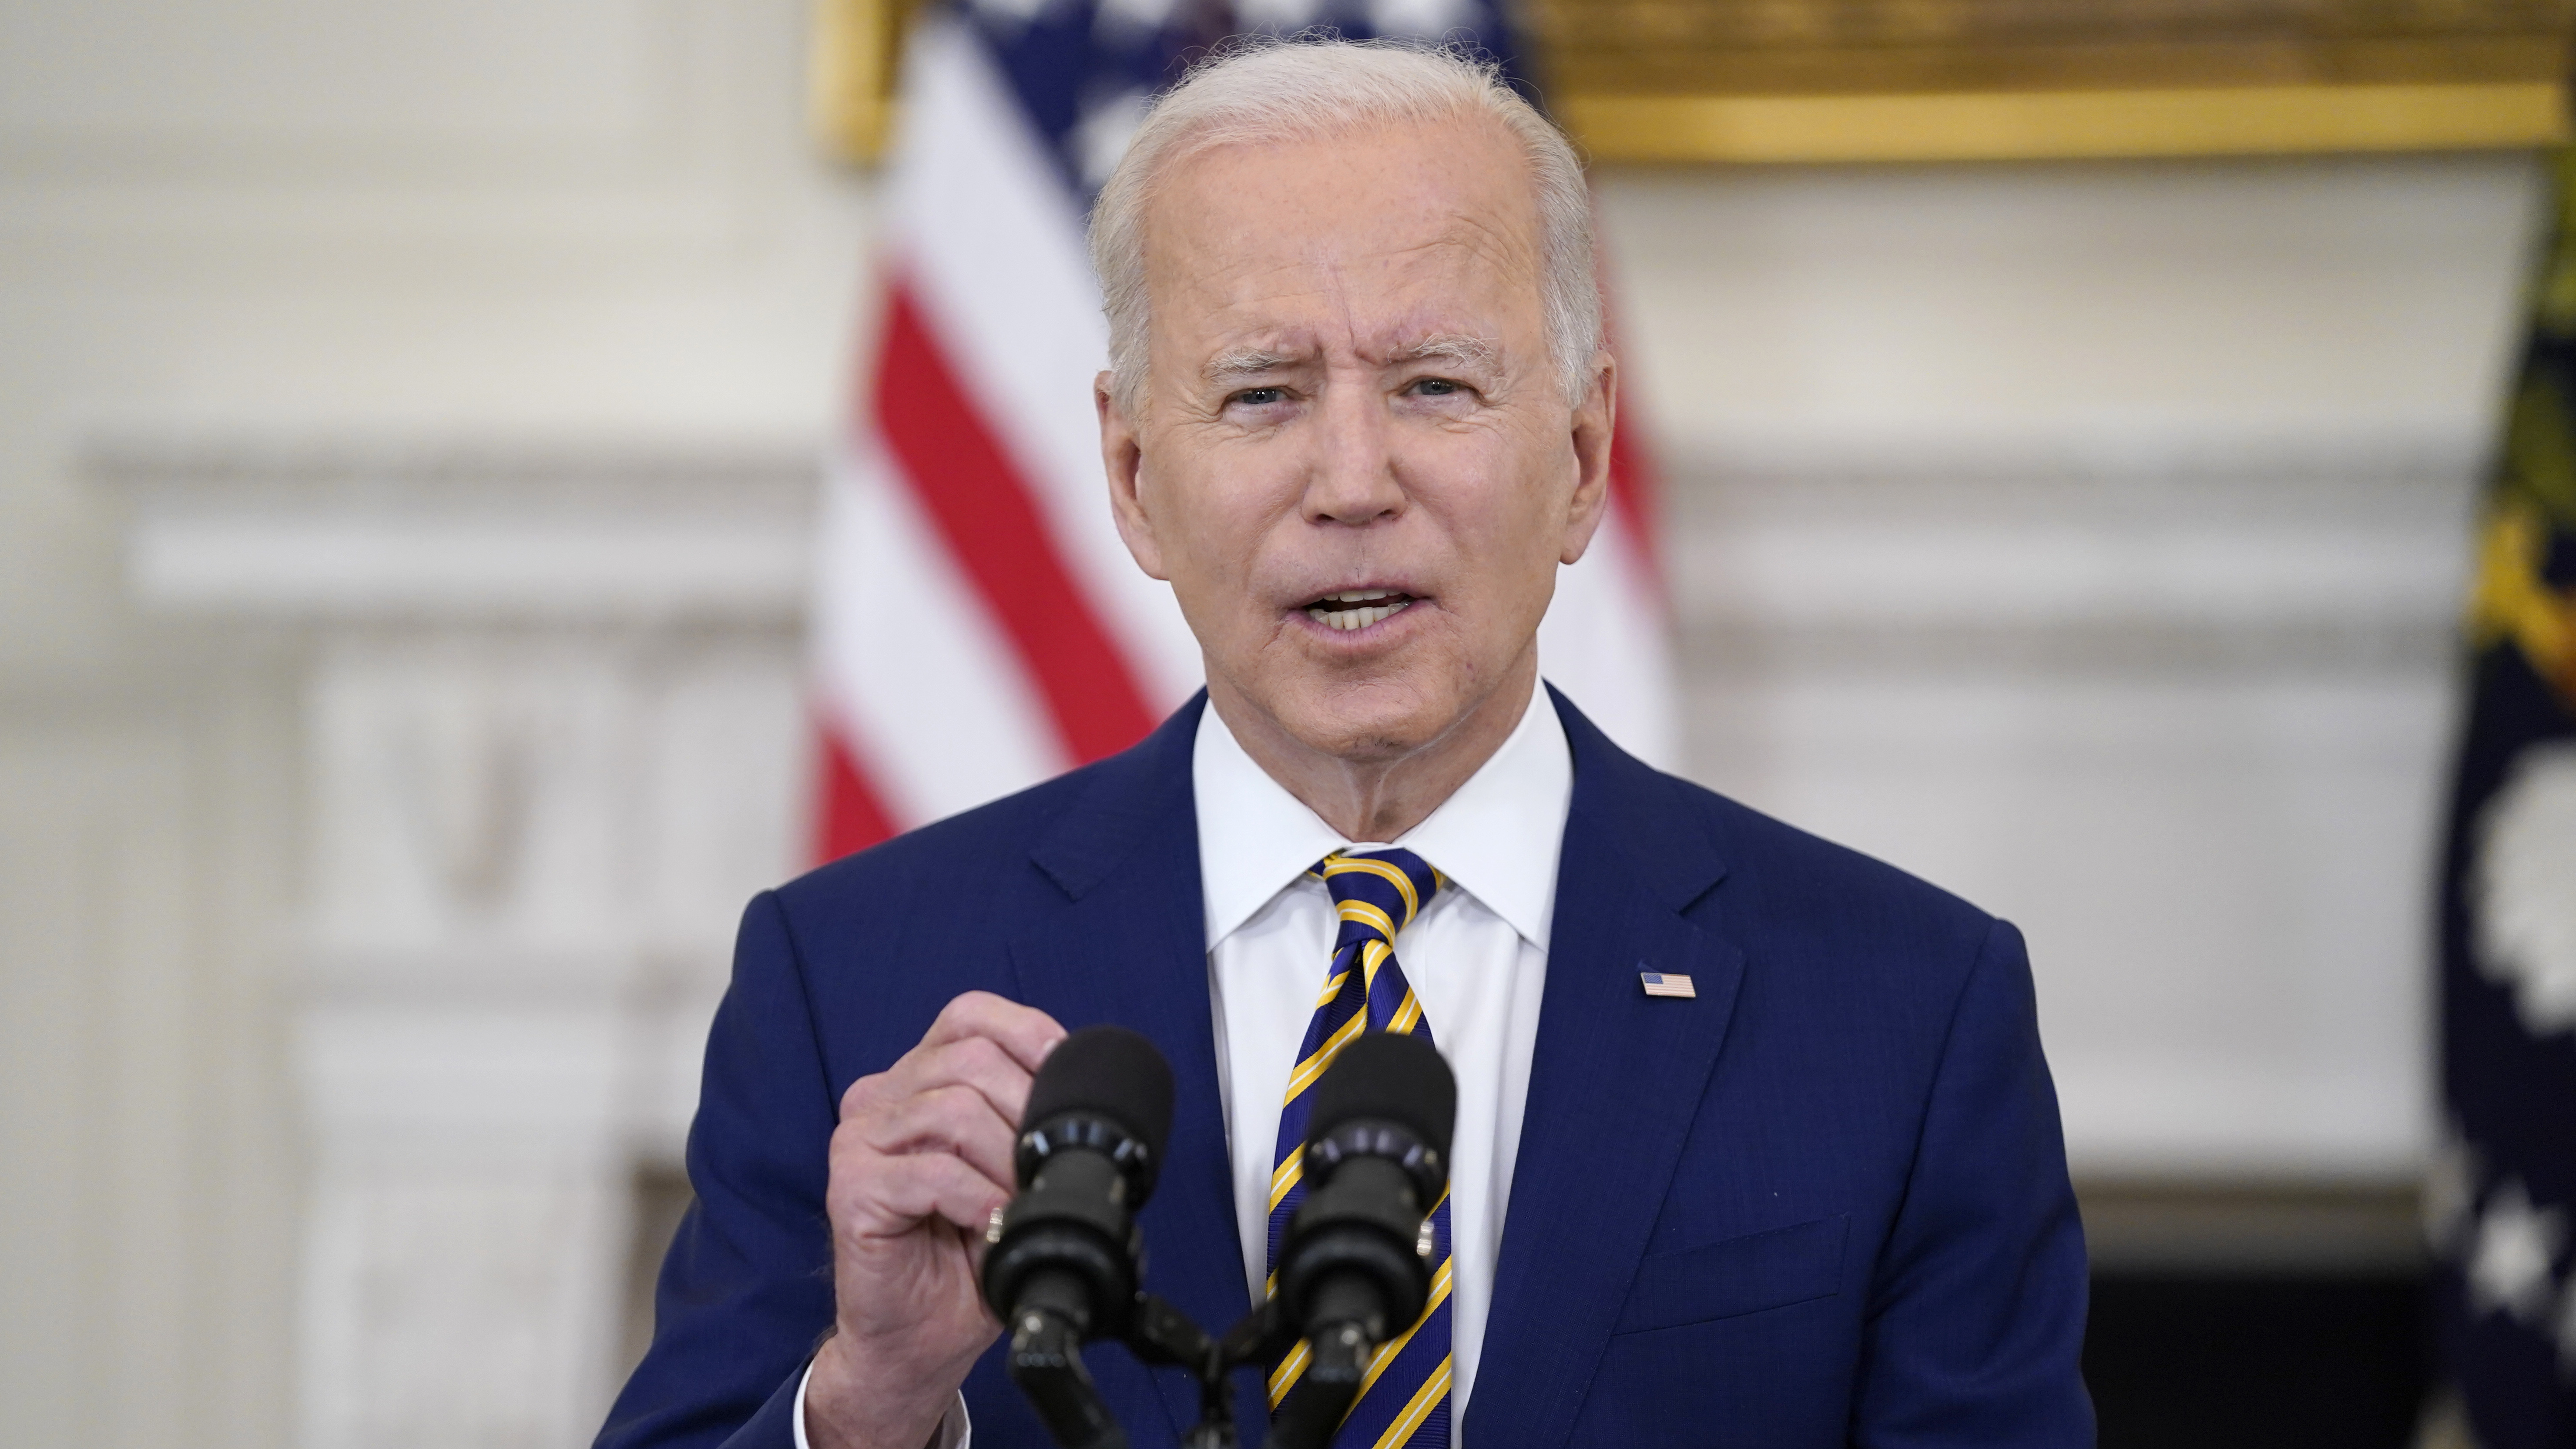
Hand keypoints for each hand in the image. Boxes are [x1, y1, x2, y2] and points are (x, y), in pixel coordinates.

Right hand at [804, 992, 1066, 1448]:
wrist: (919, 1338)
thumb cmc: (965, 1257)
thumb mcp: (1011, 1174)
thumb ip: (1030, 1123)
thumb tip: (1087, 1091)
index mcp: (919, 1080)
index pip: (969, 1015)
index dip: (1027, 1035)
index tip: (1066, 1080)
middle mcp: (882, 1096)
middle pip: (970, 1059)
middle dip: (1026, 1112)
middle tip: (1042, 1169)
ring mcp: (859, 1139)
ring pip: (954, 1111)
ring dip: (1005, 1161)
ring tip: (1017, 1203)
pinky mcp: (850, 1186)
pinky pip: (931, 1172)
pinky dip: (976, 1198)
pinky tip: (990, 1223)